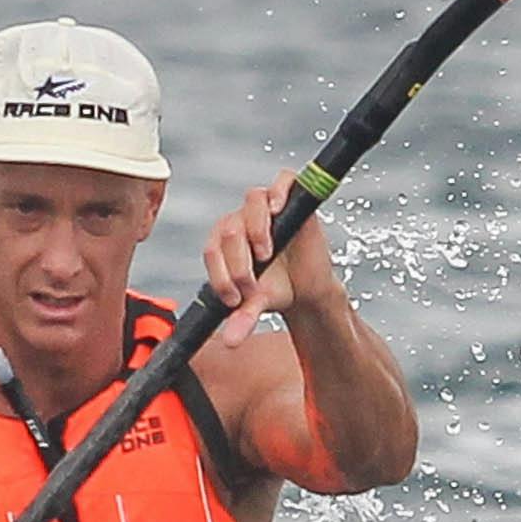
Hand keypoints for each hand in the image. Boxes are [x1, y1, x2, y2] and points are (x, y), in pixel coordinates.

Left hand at [199, 174, 335, 318]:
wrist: (308, 286)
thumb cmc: (276, 289)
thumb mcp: (257, 304)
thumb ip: (242, 318)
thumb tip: (230, 341)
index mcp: (223, 241)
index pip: (212, 249)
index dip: (221, 275)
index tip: (235, 298)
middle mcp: (240, 219)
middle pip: (230, 228)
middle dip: (239, 262)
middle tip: (253, 284)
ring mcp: (266, 207)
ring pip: (251, 202)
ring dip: (256, 229)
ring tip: (266, 253)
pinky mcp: (293, 198)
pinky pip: (283, 180)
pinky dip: (278, 190)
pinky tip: (278, 207)